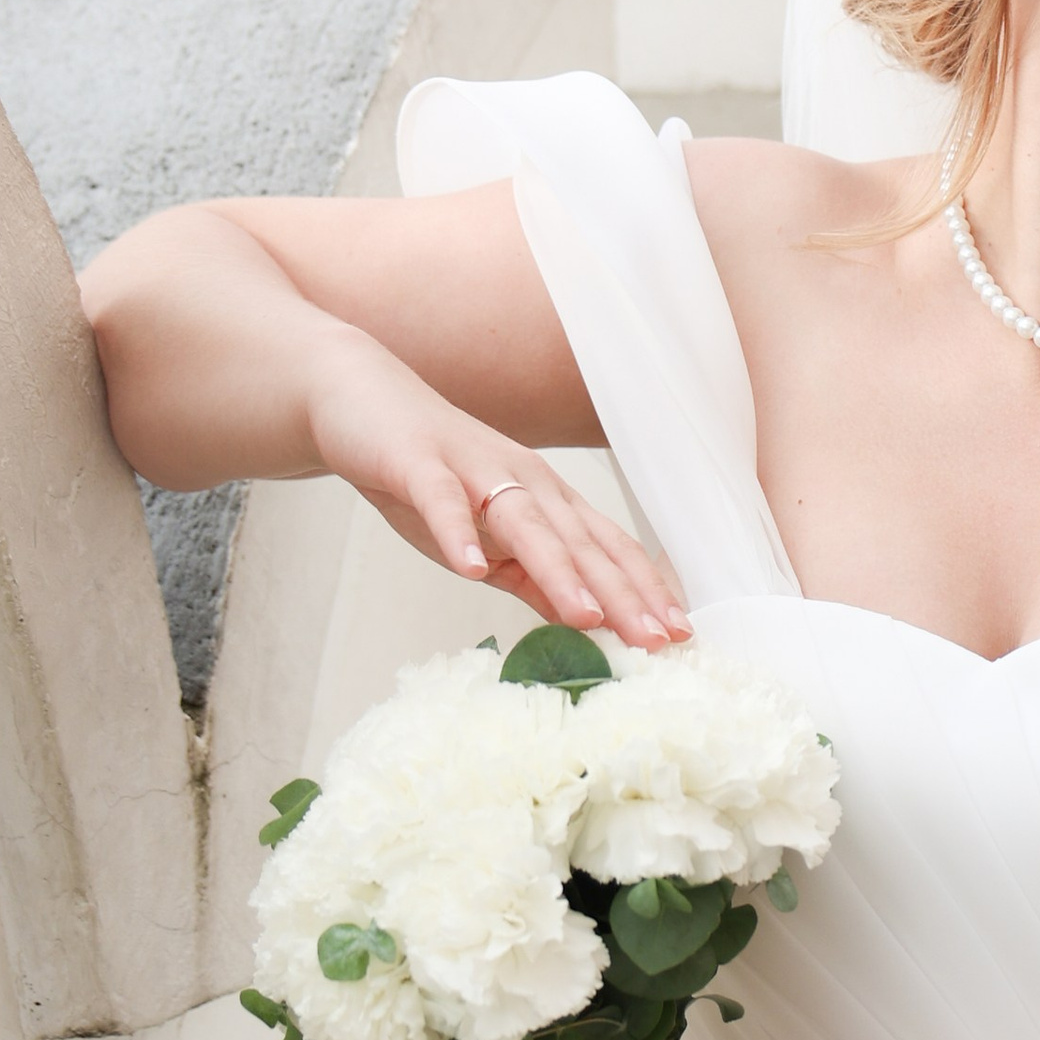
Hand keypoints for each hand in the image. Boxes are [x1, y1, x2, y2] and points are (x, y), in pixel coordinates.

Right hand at [303, 327, 688, 647]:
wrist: (361, 399)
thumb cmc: (430, 477)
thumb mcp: (487, 539)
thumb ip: (531, 578)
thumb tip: (581, 622)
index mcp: (545, 501)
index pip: (606, 550)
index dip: (643, 592)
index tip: (678, 636)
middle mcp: (523, 482)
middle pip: (580, 542)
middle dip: (622, 593)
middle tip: (656, 640)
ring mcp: (473, 470)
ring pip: (524, 523)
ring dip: (558, 570)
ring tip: (586, 616)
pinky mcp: (418, 463)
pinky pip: (441, 500)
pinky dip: (458, 533)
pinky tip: (470, 568)